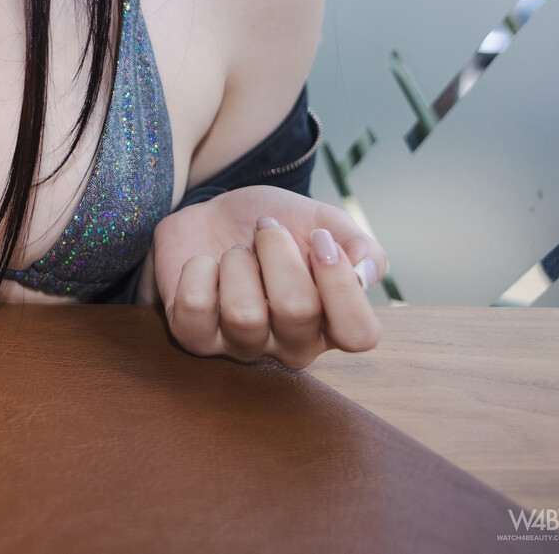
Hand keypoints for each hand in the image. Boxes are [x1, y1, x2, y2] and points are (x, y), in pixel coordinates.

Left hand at [148, 186, 387, 368]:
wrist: (215, 213)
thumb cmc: (277, 225)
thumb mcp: (325, 222)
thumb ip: (359, 247)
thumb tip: (364, 276)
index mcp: (332, 323)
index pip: (358, 334)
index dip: (340, 284)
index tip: (320, 238)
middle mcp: (291, 344)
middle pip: (297, 310)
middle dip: (277, 251)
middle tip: (266, 228)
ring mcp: (242, 346)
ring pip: (243, 314)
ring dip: (237, 261)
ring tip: (237, 251)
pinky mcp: (196, 336)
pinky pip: (194, 309)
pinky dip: (197, 271)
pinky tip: (205, 264)